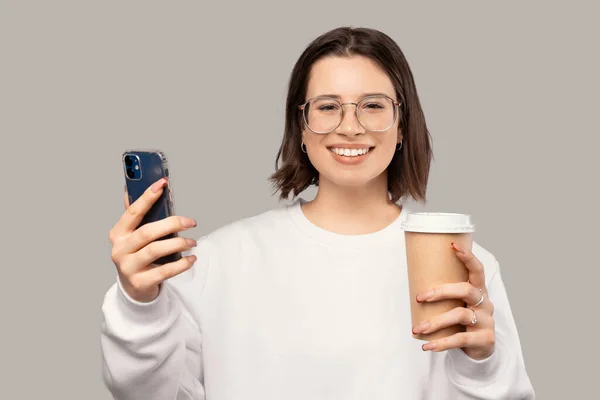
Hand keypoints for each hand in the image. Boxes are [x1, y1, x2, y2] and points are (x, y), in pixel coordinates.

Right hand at [108, 177, 197, 302]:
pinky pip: (164, 271)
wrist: (133, 288)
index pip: (133, 212)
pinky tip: (192, 258)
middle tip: (190, 222)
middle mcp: (120, 250)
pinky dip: (181, 264)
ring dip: (178, 244)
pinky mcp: (140, 283)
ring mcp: (128, 267)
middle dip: (172, 224)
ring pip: (155, 250)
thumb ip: (136, 215)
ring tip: (192, 242)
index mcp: (118, 233)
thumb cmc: (137, 255)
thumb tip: (130, 188)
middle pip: (147, 232)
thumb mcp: (133, 235)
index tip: (162, 183)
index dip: (147, 196)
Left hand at [412, 242, 494, 359]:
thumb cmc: (462, 320)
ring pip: (460, 315)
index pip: (477, 269)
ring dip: (436, 322)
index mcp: (479, 290)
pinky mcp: (484, 339)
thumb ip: (443, 293)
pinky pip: (460, 339)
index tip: (452, 245)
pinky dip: (441, 343)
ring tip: (418, 329)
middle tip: (420, 297)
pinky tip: (427, 346)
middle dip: (441, 292)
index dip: (467, 257)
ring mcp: (486, 321)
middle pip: (466, 290)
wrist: (479, 348)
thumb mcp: (456, 304)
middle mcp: (485, 303)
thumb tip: (410, 279)